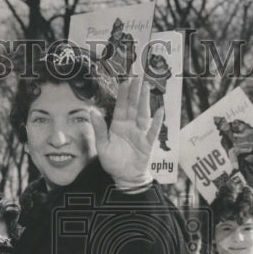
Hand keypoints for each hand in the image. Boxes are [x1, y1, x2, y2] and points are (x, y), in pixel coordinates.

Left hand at [91, 75, 162, 189]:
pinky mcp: (148, 144)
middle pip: (133, 106)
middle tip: (138, 75)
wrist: (125, 178)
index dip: (123, 93)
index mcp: (118, 126)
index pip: (121, 106)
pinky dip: (158, 121)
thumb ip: (99, 129)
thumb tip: (92, 111)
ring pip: (143, 114)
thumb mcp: (102, 146)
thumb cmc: (113, 163)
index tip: (125, 79)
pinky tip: (160, 110)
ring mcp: (140, 134)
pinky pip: (153, 131)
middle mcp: (130, 127)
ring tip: (147, 86)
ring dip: (145, 100)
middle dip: (136, 91)